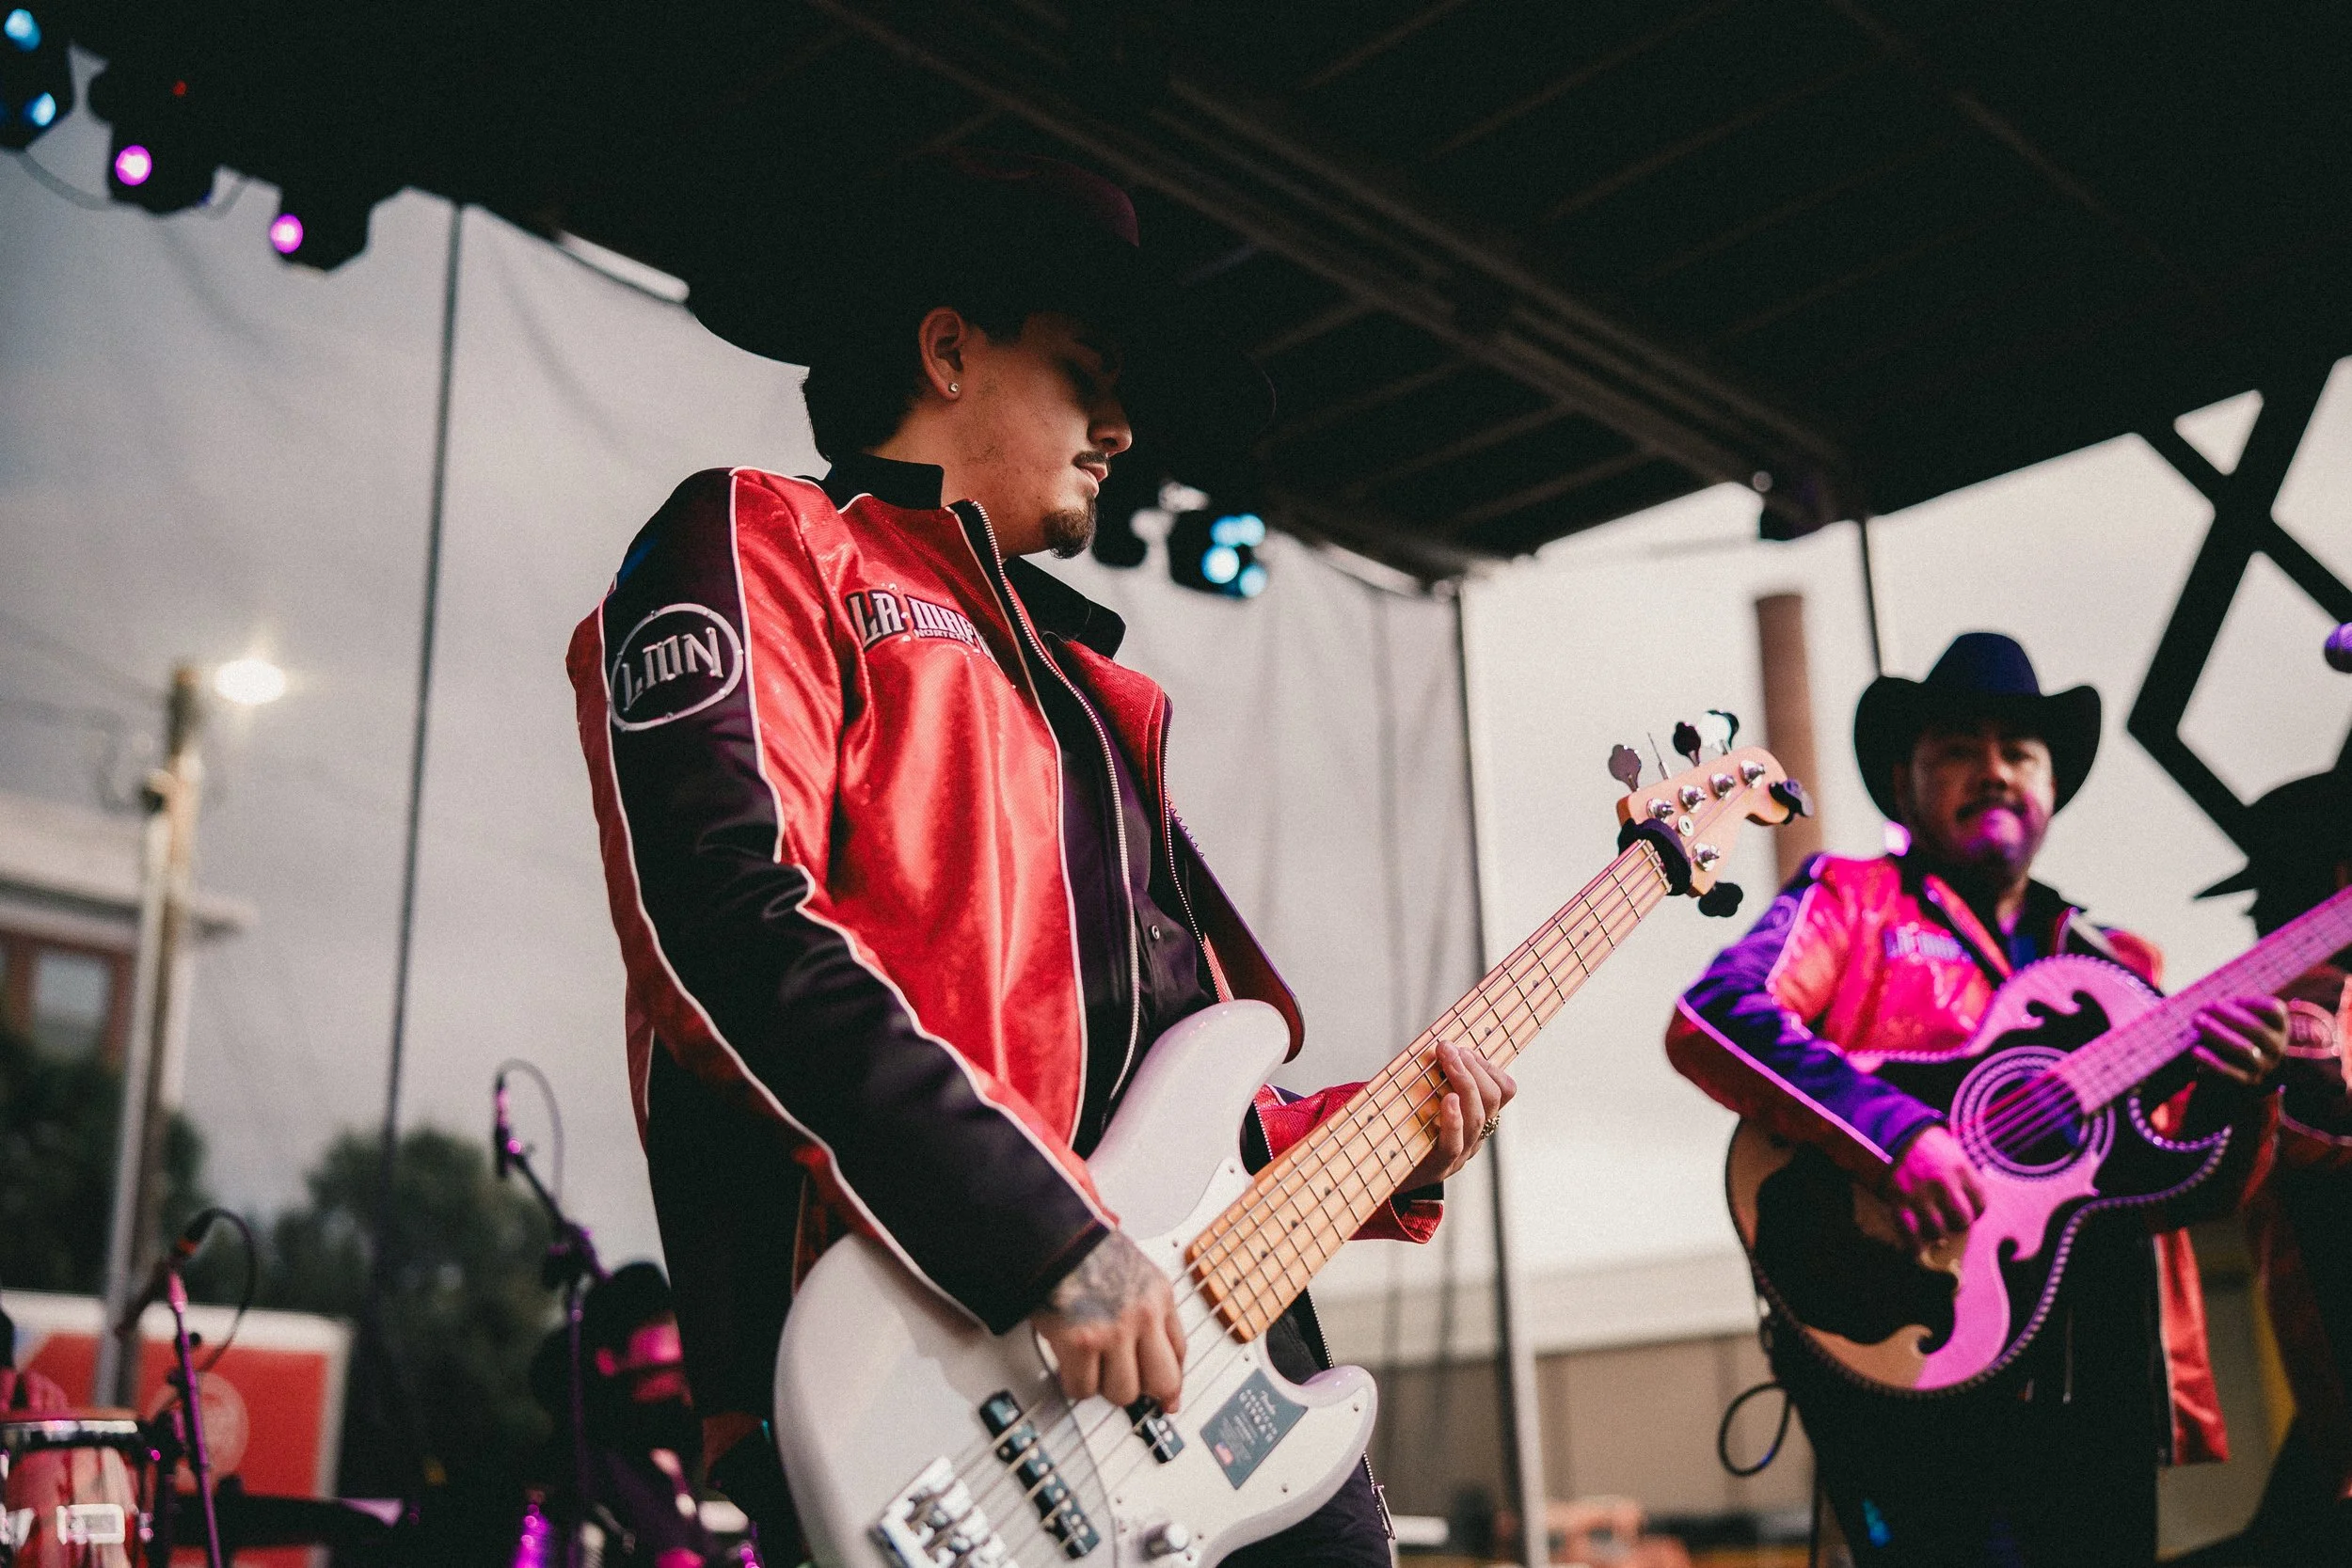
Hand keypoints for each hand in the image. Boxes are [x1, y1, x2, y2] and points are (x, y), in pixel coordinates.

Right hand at [1031, 1229, 1185, 1411]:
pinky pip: (1083, 1388)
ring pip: (1123, 1392)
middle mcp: (1143, 1315)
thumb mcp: (1133, 1268)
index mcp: (1158, 1294)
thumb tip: (1146, 1347)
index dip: (1172, 1381)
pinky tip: (1069, 1365)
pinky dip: (1074, 1382)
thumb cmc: (1084, 1246)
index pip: (1179, 1351)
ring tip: (1090, 1365)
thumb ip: (1144, 1305)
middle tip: (1126, 1384)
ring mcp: (1114, 1331)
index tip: (1167, 1397)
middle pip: (1162, 1381)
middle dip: (1144, 1390)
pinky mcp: (1081, 1342)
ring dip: (1103, 1385)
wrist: (1052, 1233)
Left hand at [1398, 1042, 1516, 1192]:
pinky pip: (1454, 1143)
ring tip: (1448, 1059)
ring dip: (1464, 1081)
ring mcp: (1459, 1153)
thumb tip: (1434, 1041)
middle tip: (1449, 1048)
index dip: (1490, 1067)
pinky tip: (1447, 1100)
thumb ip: (1433, 1077)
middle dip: (1474, 1068)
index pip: (1504, 1091)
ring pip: (1478, 1118)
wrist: (1381, 1174)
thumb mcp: (1423, 1099)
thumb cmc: (1403, 1128)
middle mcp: (1474, 1136)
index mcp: (1477, 1117)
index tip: (1465, 1049)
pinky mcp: (1438, 1166)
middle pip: (1493, 1100)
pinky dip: (1454, 1119)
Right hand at [1886, 1124, 1985, 1246]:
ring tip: (1931, 1226)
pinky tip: (1916, 1247)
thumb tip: (1969, 1197)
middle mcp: (1942, 1182)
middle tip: (1949, 1218)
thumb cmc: (1921, 1141)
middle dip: (1957, 1222)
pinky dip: (1914, 1245)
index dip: (1976, 1210)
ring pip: (1937, 1231)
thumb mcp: (1948, 1147)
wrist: (1885, 1131)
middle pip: (1962, 1220)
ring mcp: (1919, 1194)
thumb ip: (1962, 1172)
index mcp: (1959, 1167)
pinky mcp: (1898, 1201)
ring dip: (1935, 1232)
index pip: (1981, 1203)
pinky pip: (1909, 1233)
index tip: (1968, 1209)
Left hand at [2190, 997, 2289, 1085]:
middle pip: (2256, 1029)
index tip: (2229, 998)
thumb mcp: (2242, 1014)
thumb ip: (2230, 1008)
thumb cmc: (2238, 1027)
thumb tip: (2207, 1009)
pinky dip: (2212, 1061)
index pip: (2273, 1010)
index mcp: (2280, 1025)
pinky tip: (2195, 1050)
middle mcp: (2277, 1046)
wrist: (2242, 1062)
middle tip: (2203, 1008)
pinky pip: (2230, 1072)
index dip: (2249, 1002)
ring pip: (2245, 1050)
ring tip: (2196, 1021)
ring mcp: (2265, 1065)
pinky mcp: (2248, 1080)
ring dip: (2218, 1034)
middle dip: (2227, 1016)